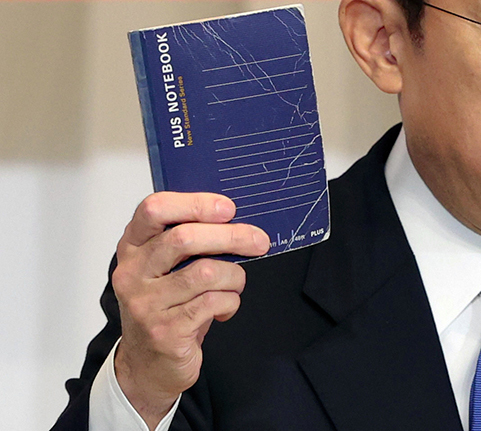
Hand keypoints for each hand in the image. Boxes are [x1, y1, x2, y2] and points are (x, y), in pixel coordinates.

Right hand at [111, 192, 268, 428]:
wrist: (148, 365)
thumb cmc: (166, 306)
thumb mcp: (167, 268)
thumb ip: (188, 241)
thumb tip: (236, 219)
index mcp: (133, 247)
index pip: (153, 209)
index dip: (195, 203)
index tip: (227, 208)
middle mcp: (132, 273)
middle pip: (184, 238)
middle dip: (231, 236)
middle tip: (259, 241)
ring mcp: (145, 304)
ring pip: (205, 272)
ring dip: (234, 276)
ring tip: (235, 284)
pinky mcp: (165, 331)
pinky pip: (213, 302)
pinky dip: (230, 301)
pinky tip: (225, 308)